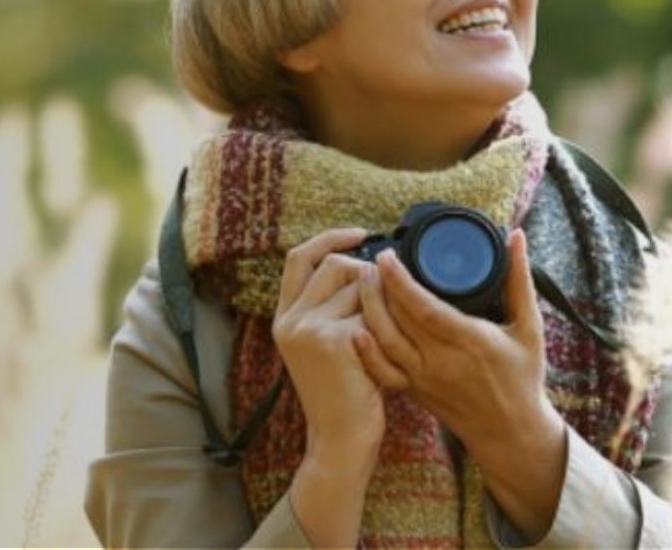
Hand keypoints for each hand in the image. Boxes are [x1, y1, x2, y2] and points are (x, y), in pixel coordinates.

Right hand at [272, 228, 387, 457]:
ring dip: (380, 307)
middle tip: (385, 303)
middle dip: (367, 276)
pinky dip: (387, 329)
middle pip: (334, 265)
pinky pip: (372, 313)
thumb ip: (331, 307)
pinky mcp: (333, 339)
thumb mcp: (326, 344)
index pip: (299, 257)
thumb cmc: (345, 392)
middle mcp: (290, 320)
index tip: (361, 234)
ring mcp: (308, 328)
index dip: (330, 239)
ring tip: (383, 340)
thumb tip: (368, 265)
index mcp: (284, 317)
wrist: (341, 437)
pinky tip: (385, 355)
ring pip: (359, 288)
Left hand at [352, 227, 568, 539]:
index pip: (424, 308)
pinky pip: (381, 369)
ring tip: (362, 282)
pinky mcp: (413, 390)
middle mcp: (441, 362)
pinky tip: (355, 326)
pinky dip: (365, 349)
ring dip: (367, 310)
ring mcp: (423, 378)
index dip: (400, 281)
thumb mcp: (530, 327)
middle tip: (370, 261)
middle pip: (397, 321)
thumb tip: (516, 236)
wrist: (511, 433)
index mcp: (469, 342)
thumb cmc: (523, 377)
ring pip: (383, 342)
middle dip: (377, 288)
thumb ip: (519, 280)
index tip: (387, 256)